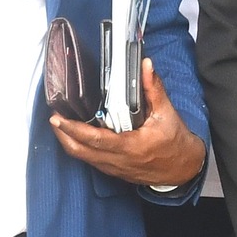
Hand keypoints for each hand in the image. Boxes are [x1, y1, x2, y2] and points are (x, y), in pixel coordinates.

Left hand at [50, 59, 205, 186]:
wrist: (183, 168)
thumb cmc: (175, 142)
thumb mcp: (166, 113)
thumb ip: (153, 89)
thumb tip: (145, 65)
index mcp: (131, 146)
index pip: (95, 140)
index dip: (73, 129)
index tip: (58, 118)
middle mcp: (118, 160)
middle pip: (81, 151)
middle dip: (62, 134)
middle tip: (53, 117)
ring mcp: (114, 168)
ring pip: (83, 157)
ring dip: (68, 141)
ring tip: (60, 123)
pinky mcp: (114, 171)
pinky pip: (91, 160)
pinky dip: (80, 147)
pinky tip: (76, 134)